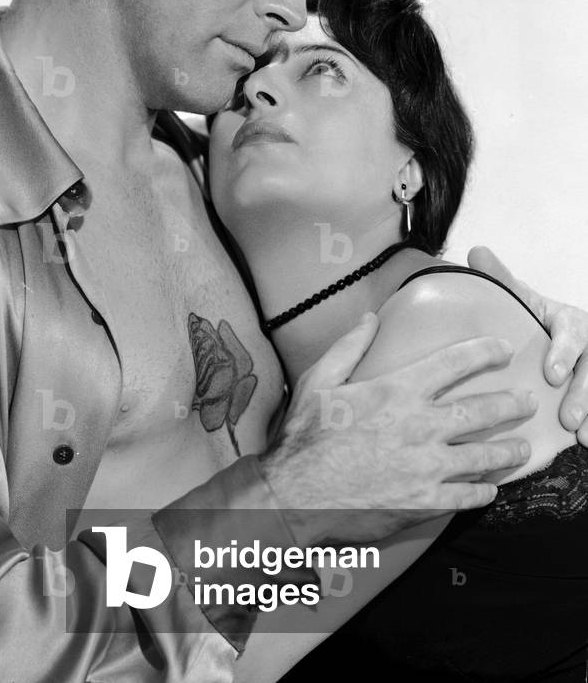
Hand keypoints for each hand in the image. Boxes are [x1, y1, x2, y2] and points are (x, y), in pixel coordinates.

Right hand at [259, 313, 535, 542]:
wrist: (295, 496)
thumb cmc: (305, 437)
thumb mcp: (319, 381)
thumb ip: (349, 347)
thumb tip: (370, 318)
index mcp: (397, 391)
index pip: (455, 363)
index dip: (485, 352)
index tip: (504, 348)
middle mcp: (420, 427)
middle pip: (482, 410)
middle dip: (511, 403)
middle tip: (527, 400)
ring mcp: (427, 468)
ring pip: (485, 456)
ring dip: (509, 451)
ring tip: (521, 447)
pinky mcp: (425, 503)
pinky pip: (467, 496)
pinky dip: (484, 491)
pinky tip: (490, 488)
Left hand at [468, 246, 587, 444]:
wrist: (560, 335)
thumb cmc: (537, 319)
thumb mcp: (523, 298)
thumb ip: (503, 280)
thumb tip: (477, 251)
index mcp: (569, 321)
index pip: (572, 334)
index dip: (564, 354)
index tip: (551, 375)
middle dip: (583, 394)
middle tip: (567, 418)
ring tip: (584, 438)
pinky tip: (587, 442)